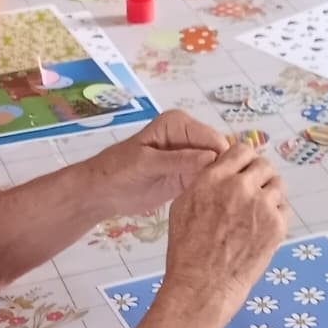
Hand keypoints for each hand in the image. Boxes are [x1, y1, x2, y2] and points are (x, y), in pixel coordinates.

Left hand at [86, 111, 228, 215]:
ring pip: (217, 168)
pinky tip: (212, 204)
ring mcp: (191, 159)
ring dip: (219, 183)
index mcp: (179, 124)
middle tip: (224, 195)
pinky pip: (208, 182)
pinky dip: (212, 191)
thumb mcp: (146, 163)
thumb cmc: (117, 170)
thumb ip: (178, 161)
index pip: (212, 138)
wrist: (102, 192)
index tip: (225, 180)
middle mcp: (189, 138)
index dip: (221, 157)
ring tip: (219, 201)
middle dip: (223, 171)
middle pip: (219, 153)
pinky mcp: (189, 177)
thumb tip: (212, 158)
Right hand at [160, 141, 288, 318]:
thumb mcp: (183, 205)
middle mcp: (239, 187)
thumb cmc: (187, 251)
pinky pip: (285, 209)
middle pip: (264, 165)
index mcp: (214, 178)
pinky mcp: (276, 226)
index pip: (242, 150)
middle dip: (260, 177)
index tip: (245, 170)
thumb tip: (222, 169)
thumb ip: (206, 181)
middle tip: (255, 192)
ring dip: (271, 195)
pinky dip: (277, 216)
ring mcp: (261, 206)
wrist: (202, 286)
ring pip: (278, 185)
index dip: (245, 160)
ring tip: (259, 212)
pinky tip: (263, 229)